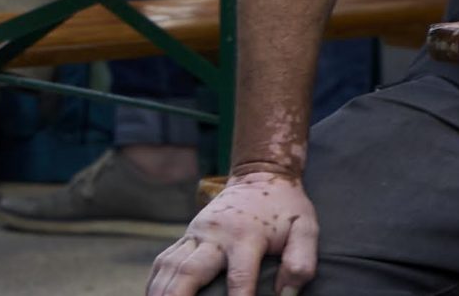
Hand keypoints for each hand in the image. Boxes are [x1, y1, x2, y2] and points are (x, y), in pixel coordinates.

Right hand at [148, 171, 318, 295]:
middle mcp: (215, 234)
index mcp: (245, 235)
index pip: (239, 276)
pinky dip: (157, 279)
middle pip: (190, 270)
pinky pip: (166, 259)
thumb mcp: (306, 230)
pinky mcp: (188, 234)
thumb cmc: (286, 208)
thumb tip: (287, 294)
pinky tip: (153, 294)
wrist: (259, 175)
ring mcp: (197, 233)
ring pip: (171, 265)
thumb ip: (301, 262)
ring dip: (161, 289)